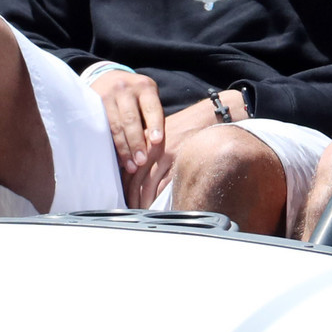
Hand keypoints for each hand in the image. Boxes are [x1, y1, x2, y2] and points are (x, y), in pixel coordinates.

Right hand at [88, 67, 166, 176]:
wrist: (107, 77)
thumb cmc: (135, 95)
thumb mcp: (146, 97)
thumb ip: (152, 117)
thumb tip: (156, 148)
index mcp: (144, 86)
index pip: (151, 107)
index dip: (154, 125)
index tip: (157, 141)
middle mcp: (125, 89)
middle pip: (131, 119)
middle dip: (136, 143)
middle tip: (141, 162)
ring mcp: (107, 95)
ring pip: (114, 126)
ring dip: (123, 149)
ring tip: (130, 166)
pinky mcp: (92, 104)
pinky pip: (101, 128)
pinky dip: (109, 145)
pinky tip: (115, 158)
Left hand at [122, 88, 244, 207]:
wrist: (205, 118)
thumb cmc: (184, 127)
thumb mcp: (160, 132)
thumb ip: (145, 147)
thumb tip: (132, 167)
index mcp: (144, 142)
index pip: (129, 169)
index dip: (126, 188)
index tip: (126, 199)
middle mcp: (152, 149)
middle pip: (136, 180)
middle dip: (133, 199)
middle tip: (133, 211)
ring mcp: (166, 156)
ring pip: (148, 186)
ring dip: (144, 202)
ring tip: (144, 213)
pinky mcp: (179, 162)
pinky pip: (165, 187)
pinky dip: (159, 199)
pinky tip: (158, 207)